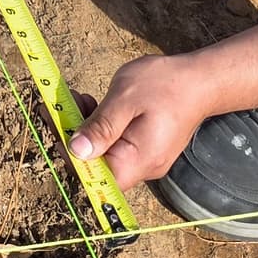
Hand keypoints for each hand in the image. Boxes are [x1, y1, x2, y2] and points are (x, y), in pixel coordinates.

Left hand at [68, 24, 257, 188]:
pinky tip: (94, 105)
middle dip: (75, 137)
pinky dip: (102, 127)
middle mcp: (143, 168)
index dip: (70, 156)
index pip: (95, 177)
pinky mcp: (145, 148)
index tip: (56, 125)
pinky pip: (116, 145)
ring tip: (79, 98)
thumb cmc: (165, 85)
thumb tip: (75, 152)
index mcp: (138, 161)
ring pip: (105, 153)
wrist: (202, 80)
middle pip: (97, 166)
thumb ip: (100, 128)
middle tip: (64, 104)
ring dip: (87, 129)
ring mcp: (145, 160)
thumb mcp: (125, 99)